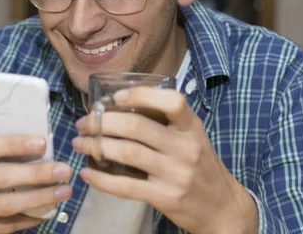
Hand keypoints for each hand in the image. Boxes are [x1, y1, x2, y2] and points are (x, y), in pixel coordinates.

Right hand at [0, 129, 72, 233]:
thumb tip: (17, 112)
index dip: (12, 144)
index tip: (42, 143)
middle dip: (36, 174)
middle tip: (63, 169)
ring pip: (5, 205)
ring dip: (39, 198)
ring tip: (63, 191)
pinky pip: (3, 227)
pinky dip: (28, 218)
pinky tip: (47, 210)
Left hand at [72, 87, 257, 233]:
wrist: (223, 208)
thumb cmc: (200, 166)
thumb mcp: (193, 138)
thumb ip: (167, 123)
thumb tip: (120, 106)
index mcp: (192, 127)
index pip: (172, 101)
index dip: (141, 95)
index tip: (114, 97)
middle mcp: (186, 147)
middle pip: (137, 127)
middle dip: (102, 122)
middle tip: (84, 123)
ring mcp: (176, 174)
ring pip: (128, 153)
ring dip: (96, 146)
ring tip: (79, 143)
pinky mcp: (166, 197)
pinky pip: (126, 186)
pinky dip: (102, 179)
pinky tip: (88, 173)